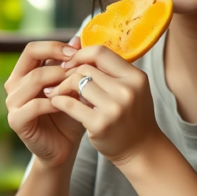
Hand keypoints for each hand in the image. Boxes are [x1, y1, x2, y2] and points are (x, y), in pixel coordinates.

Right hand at [5, 38, 85, 168]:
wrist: (63, 147)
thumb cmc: (68, 115)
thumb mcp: (72, 87)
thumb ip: (71, 65)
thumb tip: (77, 38)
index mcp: (24, 73)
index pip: (33, 48)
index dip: (54, 46)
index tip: (76, 51)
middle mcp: (14, 85)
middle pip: (31, 57)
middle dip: (58, 60)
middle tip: (79, 66)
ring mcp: (13, 103)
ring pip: (34, 79)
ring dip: (58, 79)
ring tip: (77, 85)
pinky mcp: (16, 120)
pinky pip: (34, 105)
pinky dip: (53, 102)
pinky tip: (68, 104)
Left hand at [49, 44, 164, 167]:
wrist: (141, 150)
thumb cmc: (132, 116)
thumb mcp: (130, 89)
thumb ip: (110, 70)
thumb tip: (77, 45)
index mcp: (136, 77)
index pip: (101, 52)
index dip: (80, 55)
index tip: (69, 63)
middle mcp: (127, 90)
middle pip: (86, 68)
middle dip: (68, 73)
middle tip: (57, 80)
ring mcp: (114, 108)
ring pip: (77, 83)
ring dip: (62, 87)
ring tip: (55, 92)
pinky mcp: (100, 124)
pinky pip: (70, 104)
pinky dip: (59, 101)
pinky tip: (55, 103)